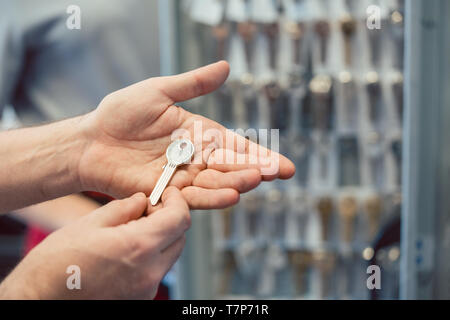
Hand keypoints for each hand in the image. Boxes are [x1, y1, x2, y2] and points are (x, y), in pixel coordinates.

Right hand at [0, 188, 188, 298]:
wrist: (38, 300)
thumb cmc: (55, 265)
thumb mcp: (88, 224)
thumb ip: (123, 209)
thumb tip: (142, 200)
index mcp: (138, 247)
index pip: (180, 219)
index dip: (177, 202)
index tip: (168, 195)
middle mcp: (149, 272)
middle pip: (179, 238)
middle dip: (169, 220)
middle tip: (148, 211)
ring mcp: (145, 290)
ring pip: (169, 256)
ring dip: (160, 239)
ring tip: (132, 231)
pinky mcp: (140, 300)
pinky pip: (156, 272)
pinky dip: (150, 258)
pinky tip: (126, 252)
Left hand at [78, 61, 294, 208]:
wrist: (92, 139)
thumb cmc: (121, 113)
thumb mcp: (159, 91)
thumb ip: (194, 84)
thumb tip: (226, 67)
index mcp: (200, 135)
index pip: (237, 146)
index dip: (261, 156)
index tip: (284, 166)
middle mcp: (197, 159)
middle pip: (232, 167)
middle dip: (256, 170)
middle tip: (277, 172)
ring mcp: (183, 178)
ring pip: (216, 183)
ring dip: (237, 182)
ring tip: (255, 179)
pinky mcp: (167, 193)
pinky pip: (192, 197)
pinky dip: (211, 197)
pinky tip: (231, 196)